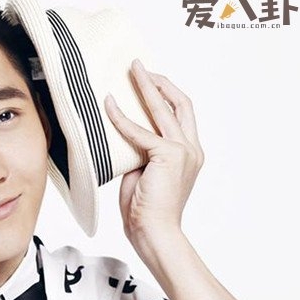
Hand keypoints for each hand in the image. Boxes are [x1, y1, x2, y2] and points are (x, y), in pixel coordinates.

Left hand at [104, 59, 202, 243]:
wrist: (154, 232)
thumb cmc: (145, 209)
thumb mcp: (143, 172)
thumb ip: (140, 151)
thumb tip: (123, 134)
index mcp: (189, 153)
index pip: (180, 115)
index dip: (166, 94)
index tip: (149, 80)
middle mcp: (191, 149)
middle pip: (179, 103)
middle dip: (160, 82)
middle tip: (140, 67)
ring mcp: (183, 151)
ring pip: (163, 109)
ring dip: (146, 86)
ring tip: (132, 70)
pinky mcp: (168, 155)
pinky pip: (139, 131)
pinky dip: (121, 117)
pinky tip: (108, 104)